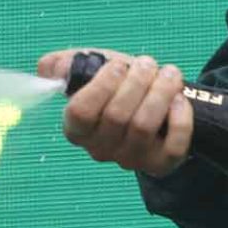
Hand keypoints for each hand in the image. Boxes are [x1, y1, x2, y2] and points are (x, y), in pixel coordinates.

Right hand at [36, 47, 192, 176]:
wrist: (157, 107)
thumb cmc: (122, 87)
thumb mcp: (95, 71)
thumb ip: (70, 65)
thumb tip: (48, 67)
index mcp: (79, 128)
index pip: (80, 113)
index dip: (101, 84)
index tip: (118, 65)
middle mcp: (101, 149)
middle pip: (116, 116)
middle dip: (136, 82)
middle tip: (148, 63)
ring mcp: (132, 159)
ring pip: (143, 126)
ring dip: (160, 93)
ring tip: (169, 73)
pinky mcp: (162, 163)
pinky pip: (172, 145)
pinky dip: (179, 119)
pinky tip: (179, 99)